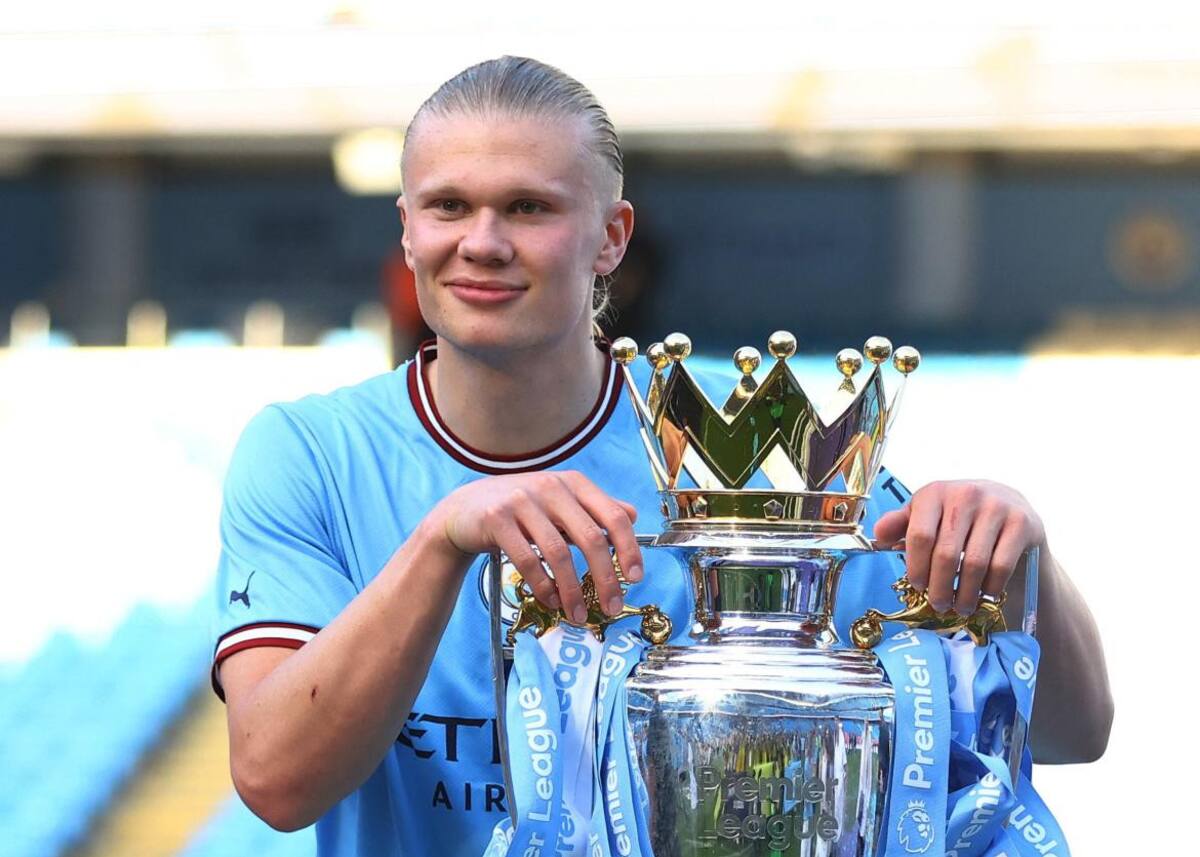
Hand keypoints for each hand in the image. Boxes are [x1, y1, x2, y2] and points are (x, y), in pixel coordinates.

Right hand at [430, 471, 640, 623]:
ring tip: (577, 613)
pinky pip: (527, 559)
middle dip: (605, 578)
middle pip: (591, 537)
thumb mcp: (559, 501)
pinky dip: (543, 585)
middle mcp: (551, 486)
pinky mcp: (497, 519)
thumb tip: (633, 515)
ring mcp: (522, 501)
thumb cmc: (520, 509)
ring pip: (558, 553)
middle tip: (611, 606)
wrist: (465, 509)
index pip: (613, 516)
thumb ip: (594, 508)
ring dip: (572, 590)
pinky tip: (549, 599)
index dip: (629, 548)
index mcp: (573, 483)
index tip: (635, 577)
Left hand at [872, 480, 1044, 614]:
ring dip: (965, 593)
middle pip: (946, 554)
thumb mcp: (927, 513)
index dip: (916, 568)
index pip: (920, 536)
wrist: (1010, 505)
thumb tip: (878, 535)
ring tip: (961, 606)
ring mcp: (997, 507)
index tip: (918, 586)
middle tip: (939, 605)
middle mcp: (965, 494)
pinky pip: (1001, 566)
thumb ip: (901, 523)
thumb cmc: (958, 515)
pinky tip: (985, 594)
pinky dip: (991, 587)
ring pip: (975, 564)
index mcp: (935, 492)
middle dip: (940, 588)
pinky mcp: (1022, 523)